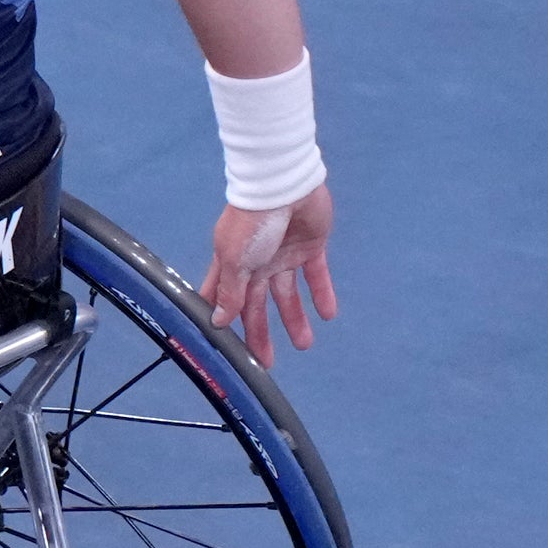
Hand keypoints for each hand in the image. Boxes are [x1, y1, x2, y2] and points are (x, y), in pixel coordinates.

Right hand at [202, 187, 338, 361]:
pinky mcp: (310, 248)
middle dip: (260, 332)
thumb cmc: (252, 222)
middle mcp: (256, 263)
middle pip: (257, 303)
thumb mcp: (234, 259)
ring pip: (287, 294)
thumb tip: (219, 321)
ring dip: (294, 318)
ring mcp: (283, 255)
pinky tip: (328, 315)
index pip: (223, 298)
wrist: (284, 185)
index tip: (226, 348)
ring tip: (304, 344)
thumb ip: (230, 291)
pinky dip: (322, 294)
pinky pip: (316, 276)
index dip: (223, 321)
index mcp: (231, 263)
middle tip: (267, 362)